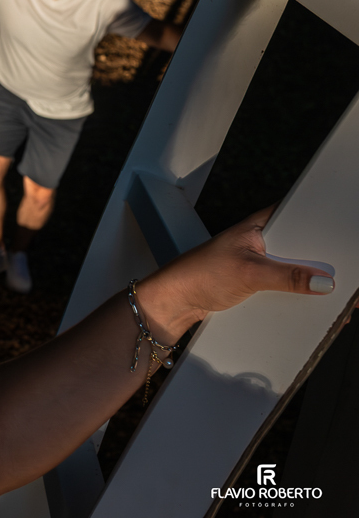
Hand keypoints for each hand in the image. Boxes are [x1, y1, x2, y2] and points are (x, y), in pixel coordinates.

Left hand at [136, 207, 334, 342]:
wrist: (176, 300)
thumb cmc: (198, 274)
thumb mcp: (250, 273)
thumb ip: (288, 276)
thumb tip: (322, 280)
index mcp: (260, 224)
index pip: (301, 216)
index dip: (324, 226)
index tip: (345, 242)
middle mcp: (262, 240)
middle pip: (303, 246)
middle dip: (321, 260)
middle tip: (342, 275)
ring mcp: (261, 261)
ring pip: (296, 268)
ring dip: (310, 279)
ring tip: (329, 291)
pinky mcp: (258, 281)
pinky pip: (286, 284)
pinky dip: (298, 292)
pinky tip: (309, 302)